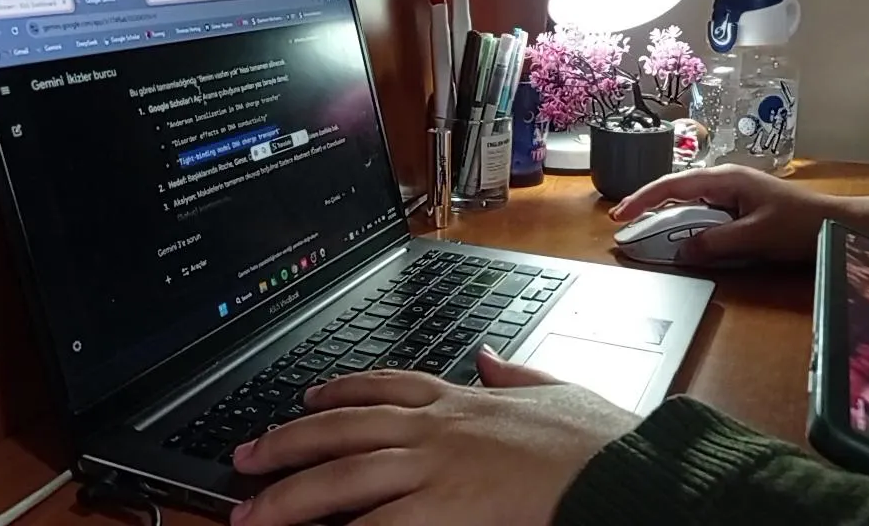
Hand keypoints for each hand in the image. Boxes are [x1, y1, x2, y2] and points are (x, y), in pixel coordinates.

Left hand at [228, 346, 640, 525]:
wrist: (624, 472)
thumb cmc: (599, 441)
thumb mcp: (556, 388)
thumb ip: (514, 374)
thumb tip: (490, 357)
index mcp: (462, 400)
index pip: (383, 387)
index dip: (336, 390)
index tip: (306, 396)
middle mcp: (437, 428)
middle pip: (342, 430)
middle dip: (287, 444)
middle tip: (244, 460)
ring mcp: (436, 470)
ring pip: (342, 477)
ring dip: (289, 494)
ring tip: (248, 512)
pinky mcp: (444, 511)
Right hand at [609, 164, 868, 263]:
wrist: (838, 224)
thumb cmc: (801, 224)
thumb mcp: (755, 236)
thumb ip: (715, 243)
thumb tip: (680, 251)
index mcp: (726, 179)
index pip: (672, 185)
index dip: (642, 200)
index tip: (620, 216)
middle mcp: (725, 180)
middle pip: (675, 192)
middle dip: (647, 208)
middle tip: (625, 229)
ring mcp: (732, 193)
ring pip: (688, 203)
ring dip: (666, 218)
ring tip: (645, 235)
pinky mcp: (739, 207)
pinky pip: (703, 213)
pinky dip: (686, 224)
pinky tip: (679, 238)